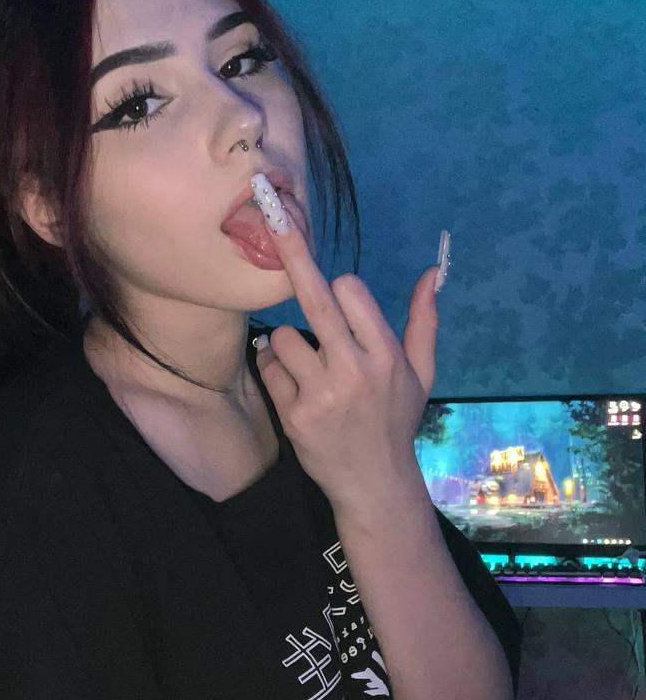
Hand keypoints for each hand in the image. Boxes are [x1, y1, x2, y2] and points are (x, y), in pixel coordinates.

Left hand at [253, 195, 439, 514]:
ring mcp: (321, 394)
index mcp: (386, 355)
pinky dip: (274, 372)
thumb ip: (423, 321)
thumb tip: (432, 272)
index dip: (338, 289)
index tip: (336, 292)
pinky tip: (295, 389)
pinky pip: (268, 369)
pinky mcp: (294, 415)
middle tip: (272, 215)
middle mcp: (355, 371)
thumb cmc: (395, 421)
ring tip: (308, 368)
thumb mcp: (421, 373)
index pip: (348, 291)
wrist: (375, 484)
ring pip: (281, 337)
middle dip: (291, 252)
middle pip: (312, 299)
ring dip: (287, 344)